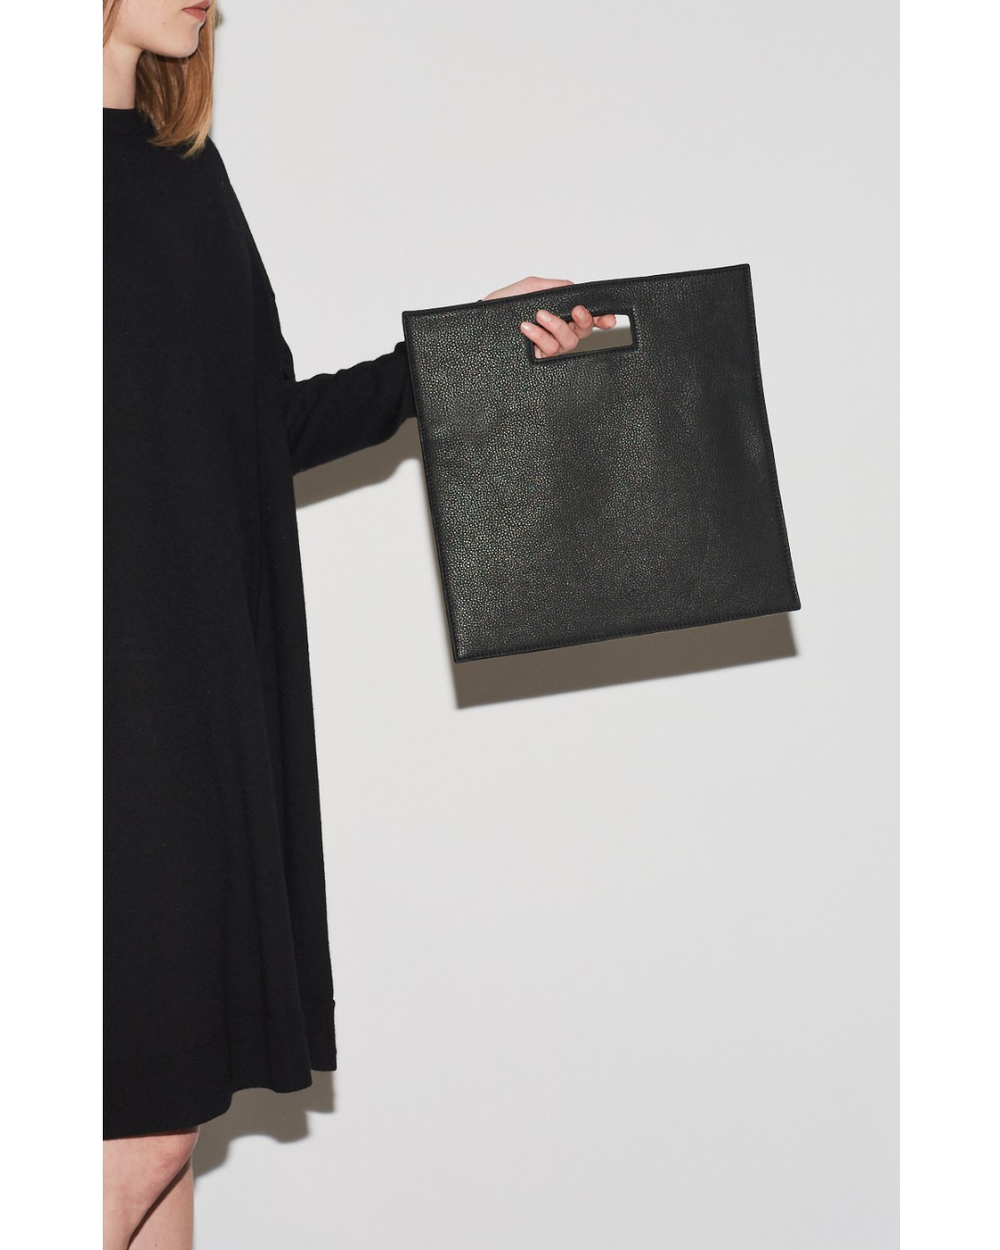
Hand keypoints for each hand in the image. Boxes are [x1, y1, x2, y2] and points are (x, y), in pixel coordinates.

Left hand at [481, 275, 616, 358]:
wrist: (478, 321)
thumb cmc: (500, 304)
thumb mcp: (529, 288)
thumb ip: (554, 287)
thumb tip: (574, 288)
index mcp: (558, 313)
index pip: (585, 318)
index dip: (601, 320)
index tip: (608, 319)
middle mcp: (555, 332)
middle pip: (582, 332)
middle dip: (583, 321)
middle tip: (575, 311)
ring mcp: (546, 347)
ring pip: (567, 343)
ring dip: (556, 327)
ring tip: (539, 315)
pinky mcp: (536, 359)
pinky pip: (548, 352)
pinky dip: (539, 337)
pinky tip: (528, 328)